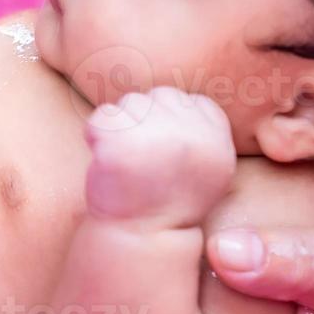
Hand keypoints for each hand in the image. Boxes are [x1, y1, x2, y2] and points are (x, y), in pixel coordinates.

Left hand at [85, 88, 236, 225]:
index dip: (167, 126)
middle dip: (144, 123)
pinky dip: (97, 137)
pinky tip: (109, 164)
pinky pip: (101, 118)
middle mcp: (190, 129)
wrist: (143, 237)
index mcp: (216, 130)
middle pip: (155, 97)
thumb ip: (199, 123)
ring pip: (128, 104)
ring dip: (121, 129)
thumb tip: (181, 76)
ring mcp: (154, 133)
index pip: (182, 100)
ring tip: (129, 165)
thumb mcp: (205, 158)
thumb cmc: (169, 196)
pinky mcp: (118, 141)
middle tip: (144, 163)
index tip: (166, 160)